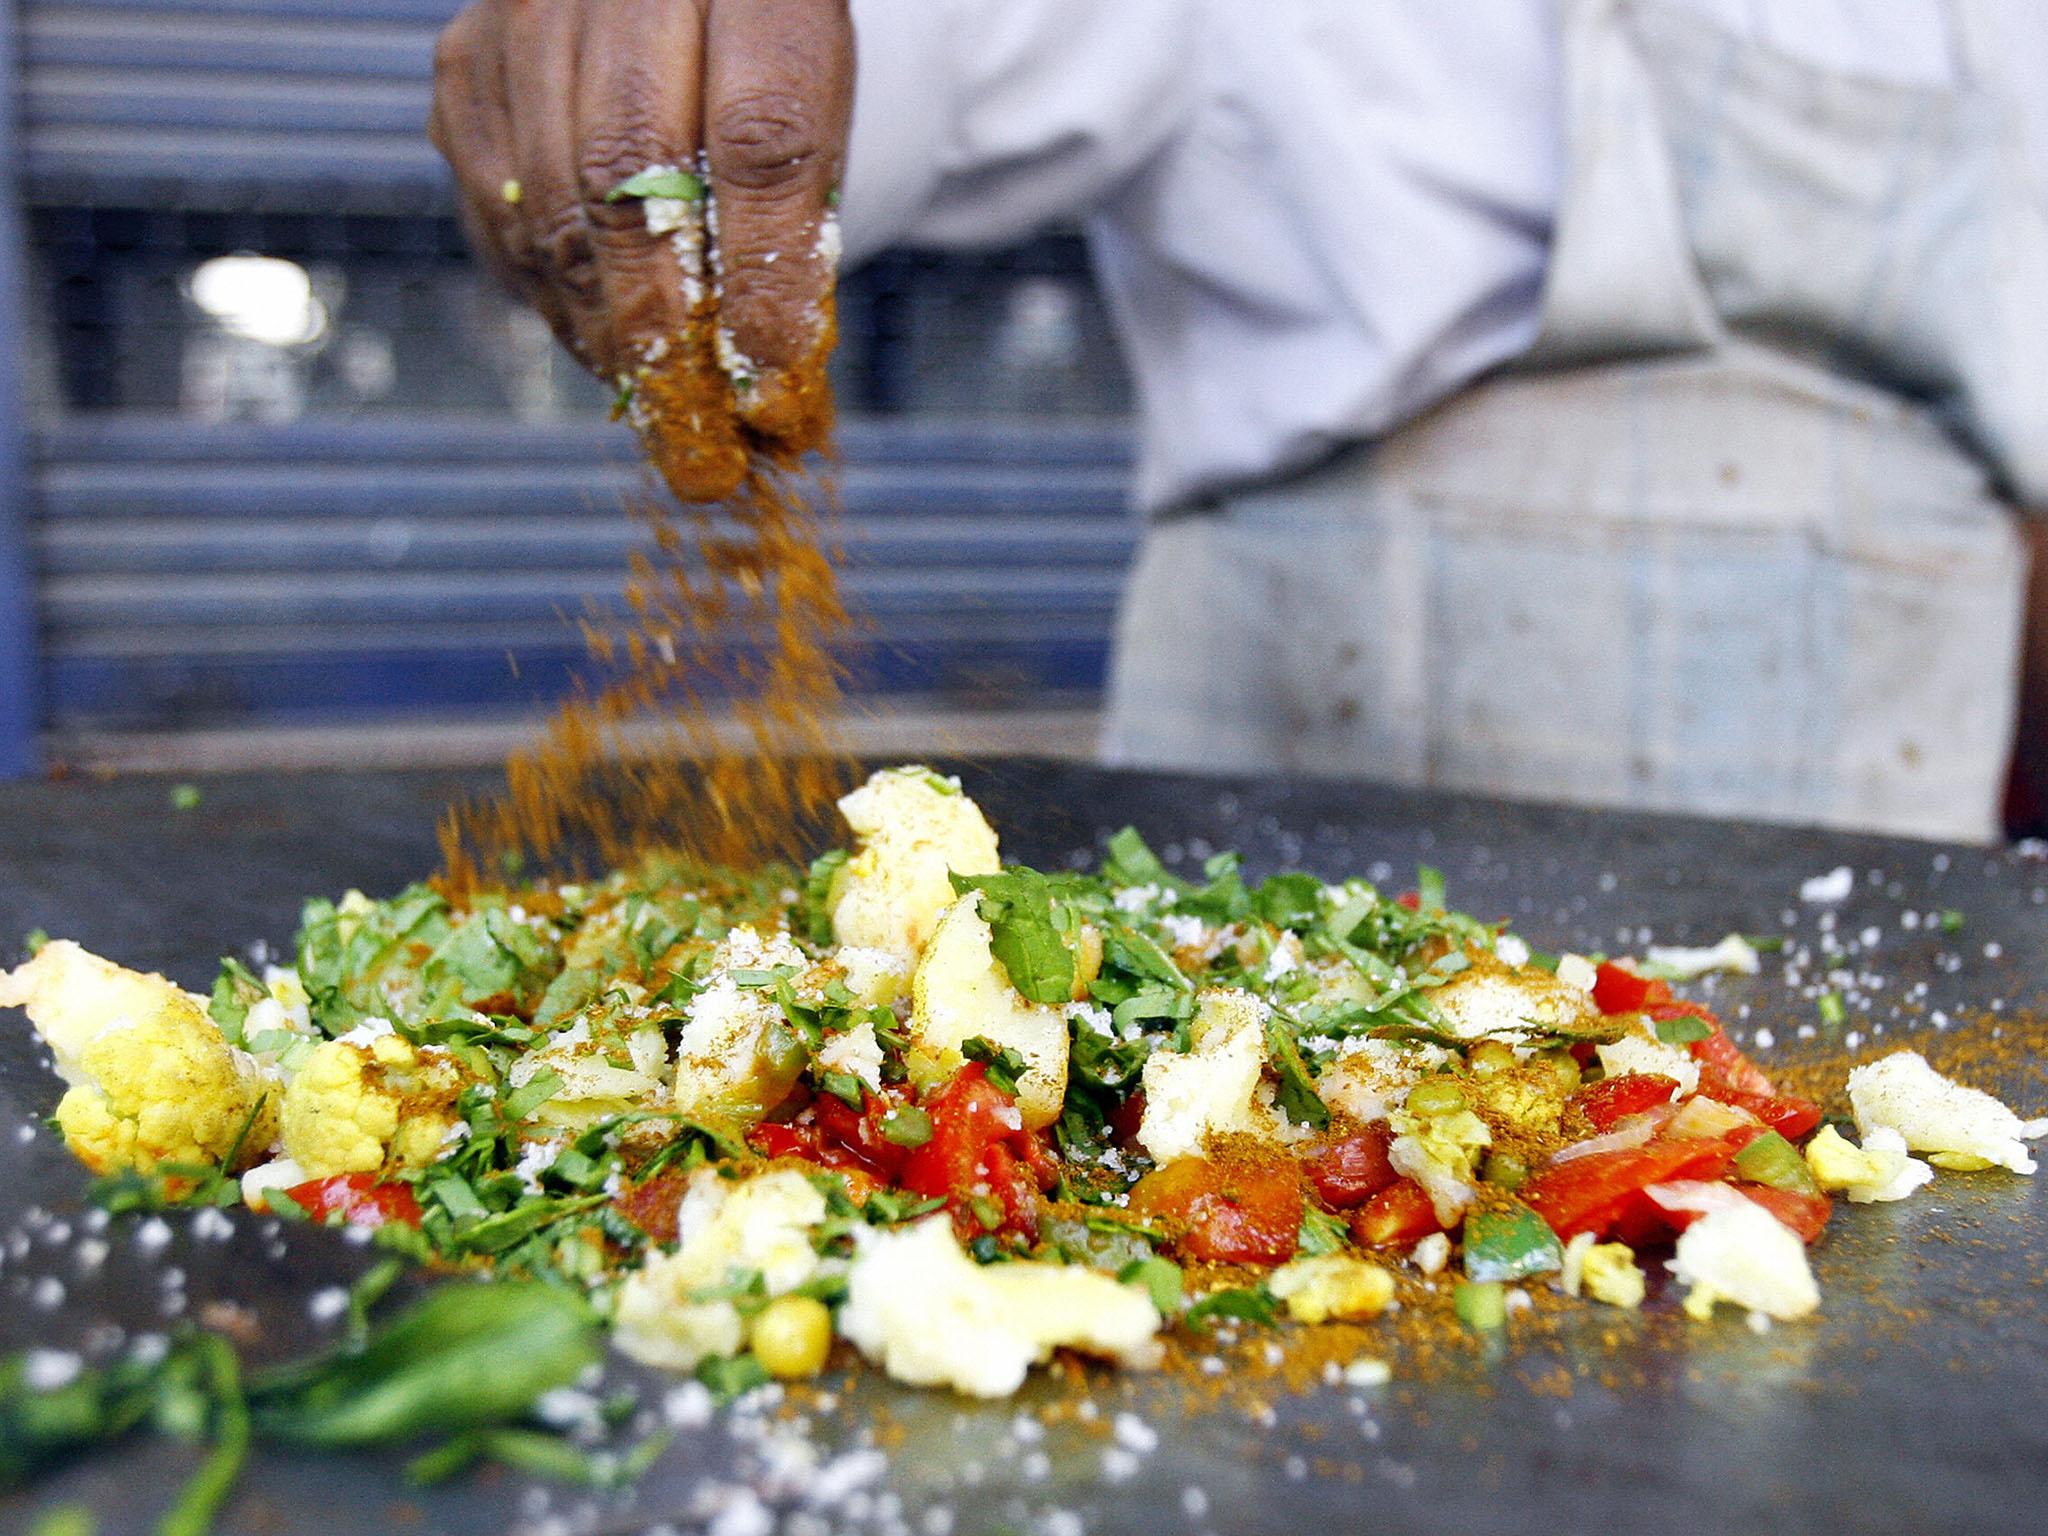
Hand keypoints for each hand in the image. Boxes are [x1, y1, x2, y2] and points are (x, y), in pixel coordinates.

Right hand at [428, 0, 852, 401]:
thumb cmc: (756, 54)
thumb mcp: (815, 113)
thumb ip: (797, 223)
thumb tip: (772, 381)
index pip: (761, 138)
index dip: (761, 274)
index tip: (767, 379)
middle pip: (631, 172)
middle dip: (663, 319)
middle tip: (690, 415)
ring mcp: (527, 11)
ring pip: (549, 197)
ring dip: (600, 321)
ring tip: (647, 390)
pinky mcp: (466, 60)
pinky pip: (493, 203)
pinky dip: (546, 290)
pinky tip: (593, 336)